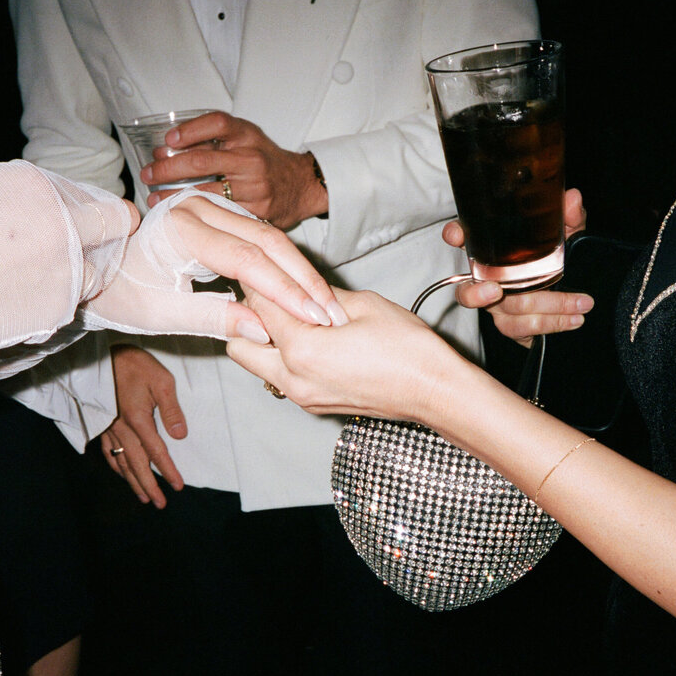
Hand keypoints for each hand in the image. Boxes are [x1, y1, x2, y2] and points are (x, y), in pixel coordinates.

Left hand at [84, 191, 347, 340]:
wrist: (101, 266)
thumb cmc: (123, 291)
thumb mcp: (162, 313)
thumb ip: (213, 319)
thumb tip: (265, 330)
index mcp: (181, 227)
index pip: (246, 260)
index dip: (284, 291)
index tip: (313, 318)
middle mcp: (199, 208)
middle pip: (268, 240)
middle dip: (304, 280)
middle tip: (332, 314)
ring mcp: (212, 208)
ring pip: (271, 236)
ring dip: (302, 272)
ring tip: (328, 306)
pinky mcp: (222, 216)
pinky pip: (263, 237)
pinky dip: (288, 265)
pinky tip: (307, 290)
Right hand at [101, 345, 185, 506]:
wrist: (100, 355)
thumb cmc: (135, 365)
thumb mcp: (161, 380)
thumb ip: (171, 408)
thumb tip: (180, 435)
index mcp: (138, 419)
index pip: (156, 452)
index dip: (168, 471)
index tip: (178, 487)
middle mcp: (121, 429)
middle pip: (136, 464)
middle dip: (149, 486)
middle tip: (160, 504)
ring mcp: (109, 428)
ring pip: (121, 462)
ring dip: (133, 481)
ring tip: (144, 496)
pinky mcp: (101, 423)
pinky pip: (108, 452)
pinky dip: (116, 466)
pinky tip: (122, 473)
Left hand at [141, 112, 326, 228]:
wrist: (301, 184)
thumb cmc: (265, 160)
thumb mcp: (245, 139)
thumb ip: (212, 140)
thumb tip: (166, 148)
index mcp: (247, 135)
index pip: (216, 123)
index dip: (189, 130)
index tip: (167, 140)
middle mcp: (251, 158)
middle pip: (202, 161)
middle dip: (167, 169)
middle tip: (148, 174)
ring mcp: (254, 187)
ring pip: (206, 192)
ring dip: (174, 196)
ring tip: (155, 198)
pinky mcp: (256, 211)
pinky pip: (219, 212)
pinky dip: (196, 213)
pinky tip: (180, 214)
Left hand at [227, 286, 464, 424]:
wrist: (434, 391)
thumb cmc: (408, 350)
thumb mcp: (362, 304)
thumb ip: (317, 293)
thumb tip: (296, 283)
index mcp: (301, 350)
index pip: (259, 307)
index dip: (261, 282)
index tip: (265, 270)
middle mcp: (293, 379)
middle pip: (241, 345)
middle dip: (251, 319)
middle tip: (276, 300)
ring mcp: (303, 397)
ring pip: (258, 365)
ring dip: (266, 342)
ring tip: (296, 321)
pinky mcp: (315, 405)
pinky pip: (282, 378)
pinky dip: (285, 359)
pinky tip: (313, 341)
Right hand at [449, 188, 591, 345]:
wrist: (571, 296)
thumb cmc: (558, 259)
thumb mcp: (567, 235)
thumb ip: (569, 218)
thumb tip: (572, 199)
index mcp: (493, 250)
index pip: (464, 238)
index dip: (455, 236)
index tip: (457, 236)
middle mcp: (487, 278)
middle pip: (482, 286)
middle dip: (524, 287)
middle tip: (552, 280)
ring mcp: (494, 305)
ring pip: (508, 311)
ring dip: (550, 307)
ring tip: (580, 304)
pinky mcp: (509, 325)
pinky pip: (519, 329)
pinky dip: (552, 324)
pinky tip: (574, 319)